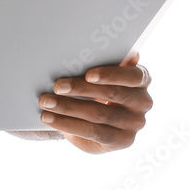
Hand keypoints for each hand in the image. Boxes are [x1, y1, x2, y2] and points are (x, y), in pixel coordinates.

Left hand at [37, 54, 152, 153]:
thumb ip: (105, 61)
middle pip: (112, 94)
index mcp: (142, 79)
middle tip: (56, 86)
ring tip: (46, 102)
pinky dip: (67, 124)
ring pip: (98, 114)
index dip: (111, 75)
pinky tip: (49, 118)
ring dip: (68, 107)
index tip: (88, 74)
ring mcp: (135, 124)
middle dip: (80, 89)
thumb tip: (104, 48)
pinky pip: (92, 132)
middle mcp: (143, 102)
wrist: (97, 118)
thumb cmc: (98, 87)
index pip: (133, 76)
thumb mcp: (102, 74)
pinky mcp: (122, 141)